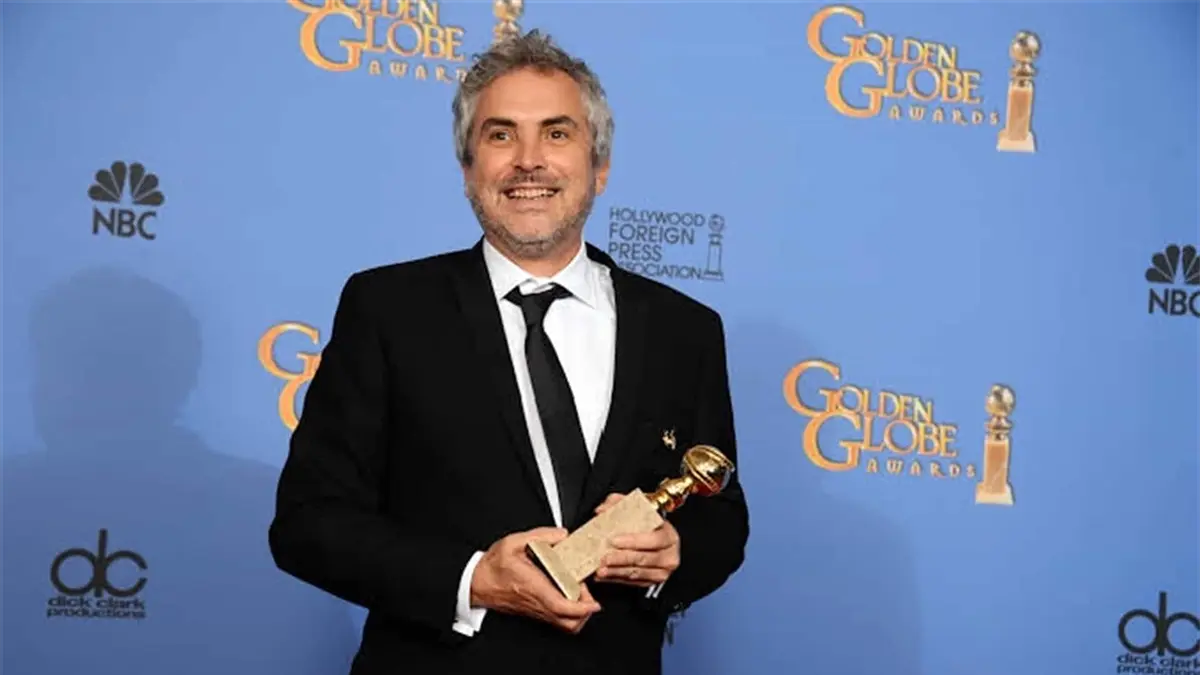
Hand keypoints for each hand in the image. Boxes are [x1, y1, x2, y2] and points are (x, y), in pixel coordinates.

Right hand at [470, 527, 601, 633]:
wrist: (476, 583)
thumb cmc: (492, 566)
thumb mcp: (512, 542)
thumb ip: (539, 535)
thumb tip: (562, 535)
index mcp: (532, 586)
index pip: (560, 605)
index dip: (581, 607)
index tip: (594, 602)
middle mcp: (536, 602)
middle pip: (568, 623)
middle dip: (585, 613)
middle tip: (589, 595)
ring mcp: (536, 611)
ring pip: (564, 626)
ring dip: (578, 615)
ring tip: (581, 596)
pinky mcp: (534, 613)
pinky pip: (556, 621)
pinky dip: (569, 614)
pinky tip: (569, 597)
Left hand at [593, 493, 680, 586]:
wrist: (657, 538)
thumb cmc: (648, 524)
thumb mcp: (638, 509)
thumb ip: (620, 504)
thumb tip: (601, 510)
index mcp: (669, 536)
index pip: (654, 540)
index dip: (633, 541)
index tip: (614, 540)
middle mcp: (669, 556)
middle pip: (643, 559)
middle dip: (621, 559)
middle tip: (604, 558)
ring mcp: (661, 572)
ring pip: (636, 573)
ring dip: (616, 572)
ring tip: (600, 569)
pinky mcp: (651, 582)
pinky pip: (632, 582)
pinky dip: (616, 579)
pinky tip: (604, 575)